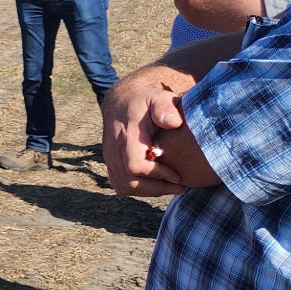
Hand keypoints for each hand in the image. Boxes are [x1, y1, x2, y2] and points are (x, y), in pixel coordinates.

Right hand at [102, 75, 189, 195]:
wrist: (122, 102)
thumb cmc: (147, 102)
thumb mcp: (158, 98)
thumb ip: (166, 108)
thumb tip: (173, 123)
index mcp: (126, 136)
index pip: (135, 166)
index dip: (157, 175)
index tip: (178, 176)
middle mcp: (114, 149)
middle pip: (128, 182)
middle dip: (156, 188)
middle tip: (180, 187)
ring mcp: (110, 158)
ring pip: (124, 187)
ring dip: (149, 191)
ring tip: (171, 186)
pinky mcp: (111, 164)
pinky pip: (121, 185)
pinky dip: (140, 190)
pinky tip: (157, 183)